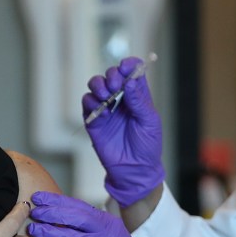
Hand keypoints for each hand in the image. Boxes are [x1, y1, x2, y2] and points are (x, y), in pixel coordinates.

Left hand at [27, 191, 180, 236]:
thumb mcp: (109, 234)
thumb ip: (90, 225)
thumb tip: (64, 217)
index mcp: (105, 221)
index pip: (77, 205)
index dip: (56, 200)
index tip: (38, 197)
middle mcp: (103, 231)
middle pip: (74, 217)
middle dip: (51, 212)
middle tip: (33, 212)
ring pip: (71, 236)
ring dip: (49, 232)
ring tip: (33, 231)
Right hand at [83, 56, 164, 206]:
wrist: (134, 170)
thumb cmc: (147, 146)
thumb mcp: (149, 122)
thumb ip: (139, 101)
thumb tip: (130, 81)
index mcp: (137, 96)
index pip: (132, 72)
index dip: (128, 65)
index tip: (125, 67)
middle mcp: (121, 99)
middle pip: (111, 75)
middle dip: (111, 75)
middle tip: (115, 86)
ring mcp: (106, 108)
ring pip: (96, 86)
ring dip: (99, 85)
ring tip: (106, 97)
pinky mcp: (94, 120)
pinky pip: (87, 103)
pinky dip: (92, 103)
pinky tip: (103, 112)